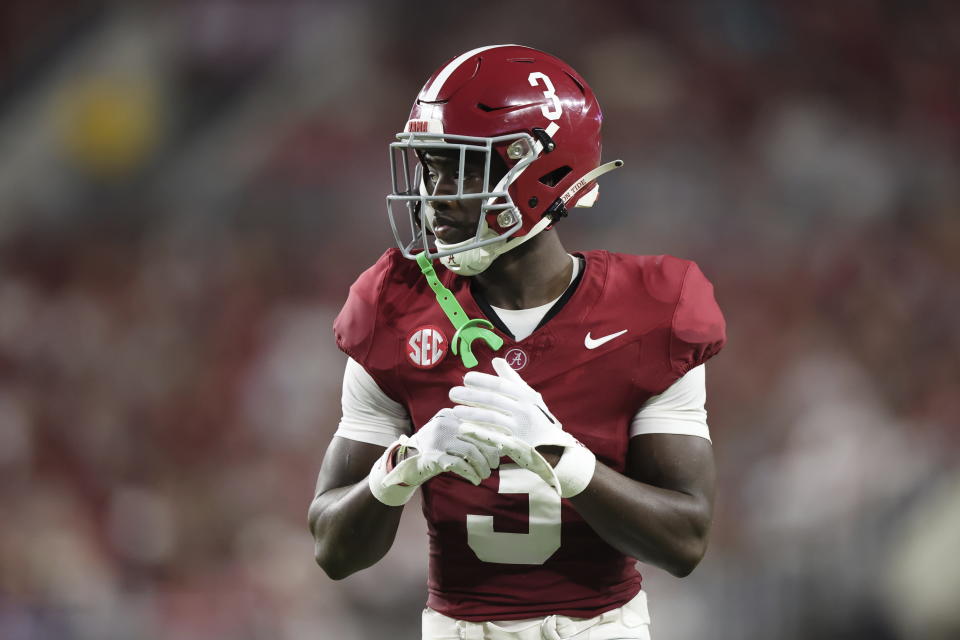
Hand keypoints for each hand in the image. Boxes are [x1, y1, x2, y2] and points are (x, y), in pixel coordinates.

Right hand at [368, 408, 500, 505]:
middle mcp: (444, 424)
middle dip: (490, 454)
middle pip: (477, 438)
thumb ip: (468, 434)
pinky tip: (475, 480)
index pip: (478, 424)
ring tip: (485, 475)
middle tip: (494, 466)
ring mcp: (438, 439)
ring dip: (482, 466)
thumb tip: (499, 445)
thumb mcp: (449, 435)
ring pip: (471, 452)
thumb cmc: (435, 449)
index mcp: (450, 415)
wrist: (406, 461)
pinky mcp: (434, 456)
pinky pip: (460, 465)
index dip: (492, 439)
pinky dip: (471, 474)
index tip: (500, 452)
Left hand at [449, 358, 595, 497]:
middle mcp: (525, 410)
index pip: (501, 385)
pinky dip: (477, 432)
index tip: (466, 378)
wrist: (554, 449)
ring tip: (455, 411)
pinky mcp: (516, 445)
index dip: (482, 381)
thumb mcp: (529, 397)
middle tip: (452, 393)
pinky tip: (464, 428)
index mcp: (527, 397)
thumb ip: (512, 379)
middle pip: (493, 400)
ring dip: (471, 413)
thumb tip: (496, 360)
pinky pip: (493, 437)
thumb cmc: (539, 419)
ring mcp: (520, 429)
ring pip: (491, 418)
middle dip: (471, 396)